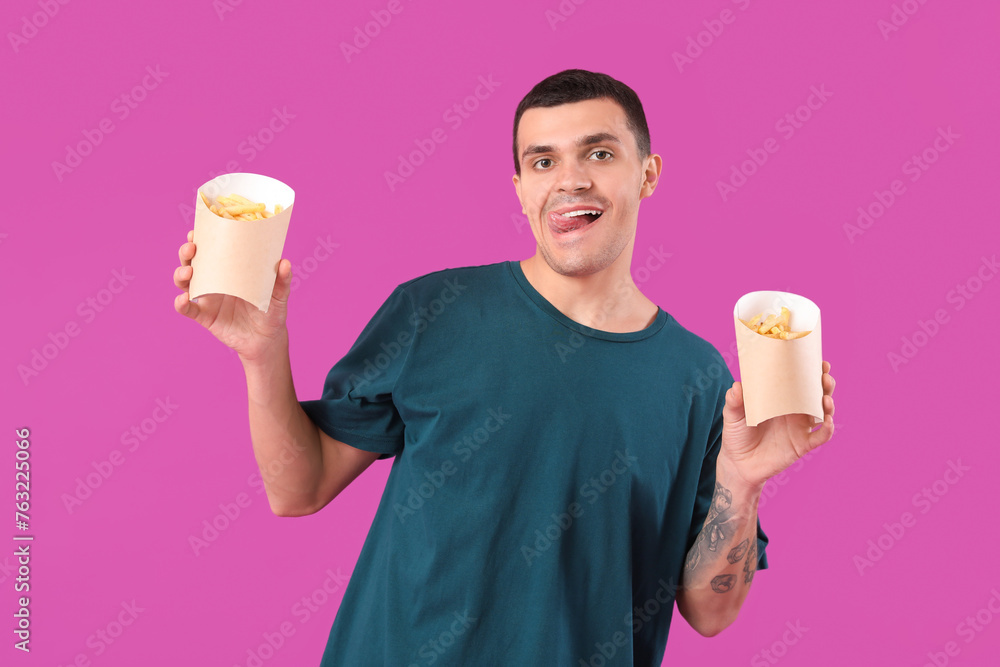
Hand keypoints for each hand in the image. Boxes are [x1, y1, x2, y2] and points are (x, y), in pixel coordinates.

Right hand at [172, 229, 292, 362]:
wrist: (266, 339)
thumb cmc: (271, 311)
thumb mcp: (278, 295)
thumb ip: (282, 280)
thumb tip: (285, 262)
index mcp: (229, 269)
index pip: (210, 250)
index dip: (200, 239)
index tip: (196, 230)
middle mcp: (213, 281)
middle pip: (191, 262)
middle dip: (186, 252)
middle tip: (191, 248)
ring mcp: (207, 298)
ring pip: (185, 283)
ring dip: (181, 274)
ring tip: (188, 272)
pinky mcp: (204, 317)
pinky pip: (187, 309)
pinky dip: (181, 303)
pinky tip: (183, 299)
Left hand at [719, 360, 835, 490]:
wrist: (738, 464)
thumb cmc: (737, 434)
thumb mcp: (732, 415)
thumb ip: (734, 401)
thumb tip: (737, 385)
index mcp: (781, 399)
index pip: (800, 381)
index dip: (812, 370)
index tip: (819, 361)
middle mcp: (795, 411)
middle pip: (817, 394)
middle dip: (825, 383)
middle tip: (824, 376)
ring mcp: (800, 428)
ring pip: (823, 412)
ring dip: (829, 404)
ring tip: (825, 398)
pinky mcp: (802, 445)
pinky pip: (820, 437)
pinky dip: (827, 429)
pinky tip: (827, 422)